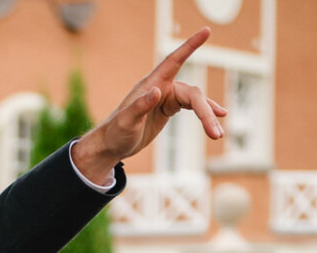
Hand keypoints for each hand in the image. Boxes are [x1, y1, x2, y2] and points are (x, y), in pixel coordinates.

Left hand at [73, 28, 226, 186]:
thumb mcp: (126, 122)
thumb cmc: (116, 132)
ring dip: (207, 116)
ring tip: (218, 135)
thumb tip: (156, 91)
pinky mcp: (168, 108)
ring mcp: (167, 97)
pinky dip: (205, 112)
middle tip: (215, 133)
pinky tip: (218, 118)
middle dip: (205, 112)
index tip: (206, 31)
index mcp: (153, 84)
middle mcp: (163, 87)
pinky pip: (192, 107)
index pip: (174, 60)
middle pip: (192, 94)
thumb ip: (140, 106)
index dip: (190, 46)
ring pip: (195, 102)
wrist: (111, 145)